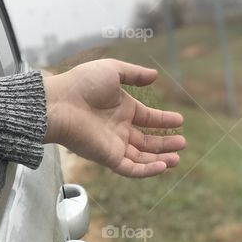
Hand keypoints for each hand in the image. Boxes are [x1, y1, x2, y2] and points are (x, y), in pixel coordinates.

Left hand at [42, 59, 184, 177]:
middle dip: (166, 143)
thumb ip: (135, 74)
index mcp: (122, 109)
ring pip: (142, 157)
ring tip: (177, 158)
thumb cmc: (81, 84)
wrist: (58, 103)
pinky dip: (147, 170)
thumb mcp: (112, 71)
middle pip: (147, 141)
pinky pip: (131, 168)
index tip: (180, 121)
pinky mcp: (107, 157)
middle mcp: (119, 129)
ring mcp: (114, 145)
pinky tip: (162, 167)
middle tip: (182, 143)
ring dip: (160, 159)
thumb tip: (155, 76)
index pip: (147, 119)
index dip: (164, 121)